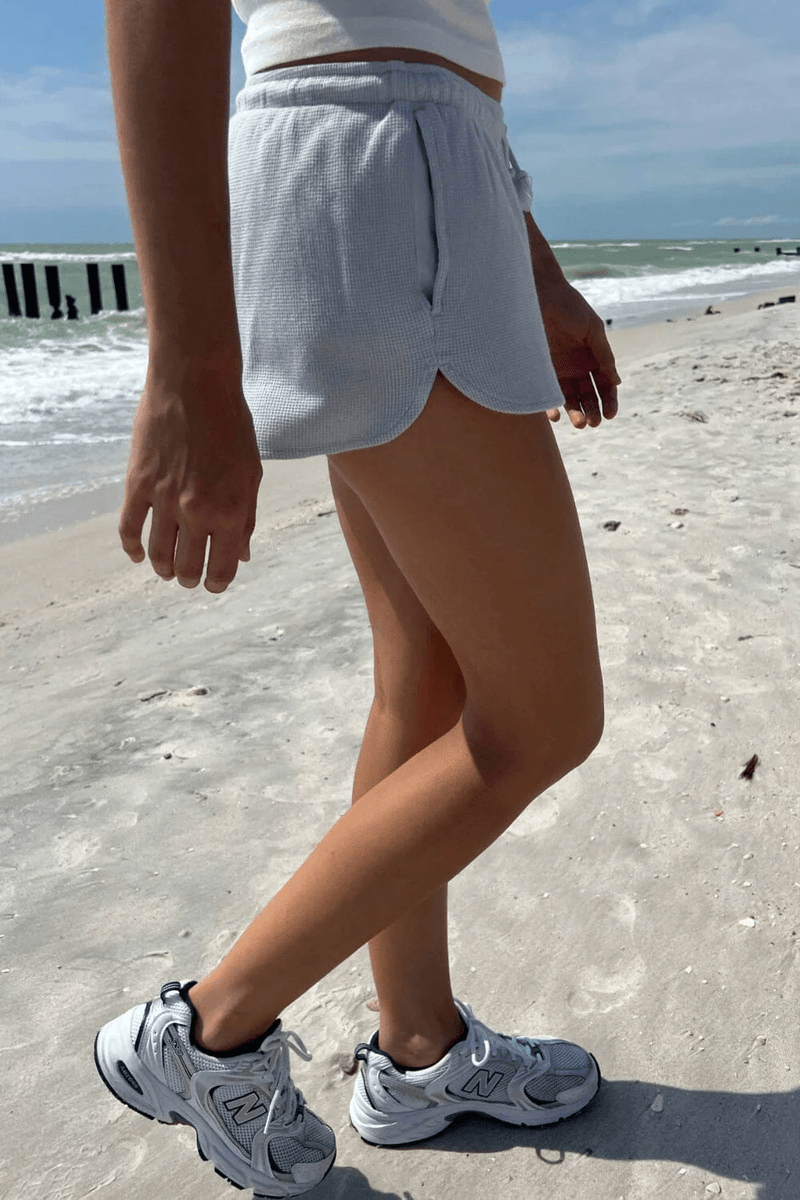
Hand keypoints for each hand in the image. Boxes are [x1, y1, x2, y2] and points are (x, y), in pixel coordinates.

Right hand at [119, 359, 262, 592]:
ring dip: (163, 568)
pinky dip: (132, 548)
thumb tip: (241, 555)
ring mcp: (164, 499)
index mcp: (231, 510)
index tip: (213, 584)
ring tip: (167, 570)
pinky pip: (129, 528)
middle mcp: (196, 511)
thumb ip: (246, 517)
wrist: (195, 384)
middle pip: (187, 566)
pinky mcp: (137, 483)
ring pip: (157, 553)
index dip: (217, 582)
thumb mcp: (251, 473)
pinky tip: (137, 555)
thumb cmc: (232, 426)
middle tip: (189, 577)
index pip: (221, 567)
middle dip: (190, 578)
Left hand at [537, 279, 620, 427]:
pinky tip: (555, 415)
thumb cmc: (569, 307)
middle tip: (592, 423)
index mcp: (593, 357)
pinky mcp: (539, 370)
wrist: (539, 294)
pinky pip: (546, 393)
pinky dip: (550, 406)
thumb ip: (604, 355)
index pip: (605, 385)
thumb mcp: (592, 329)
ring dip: (575, 412)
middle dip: (592, 411)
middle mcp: (577, 367)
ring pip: (568, 398)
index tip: (609, 415)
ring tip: (578, 423)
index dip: (608, 401)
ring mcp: (558, 370)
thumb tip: (617, 382)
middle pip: (587, 396)